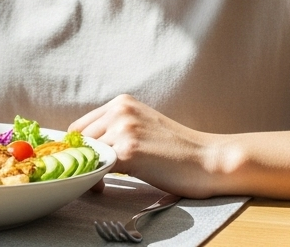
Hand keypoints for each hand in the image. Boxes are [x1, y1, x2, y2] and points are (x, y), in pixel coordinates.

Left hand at [69, 93, 221, 198]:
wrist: (209, 159)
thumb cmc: (178, 149)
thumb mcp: (143, 126)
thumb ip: (117, 129)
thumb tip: (87, 148)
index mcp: (122, 103)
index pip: (81, 126)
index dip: (80, 148)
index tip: (85, 163)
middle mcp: (120, 111)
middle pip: (80, 140)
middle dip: (82, 160)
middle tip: (92, 177)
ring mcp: (123, 130)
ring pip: (87, 154)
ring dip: (89, 171)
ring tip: (99, 183)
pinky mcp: (128, 152)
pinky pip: (98, 168)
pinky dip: (96, 180)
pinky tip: (103, 187)